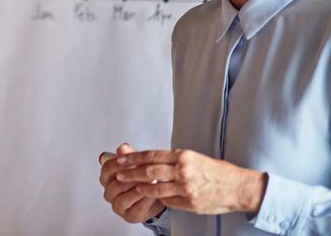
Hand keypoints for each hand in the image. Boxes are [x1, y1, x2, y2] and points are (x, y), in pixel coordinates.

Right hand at [99, 143, 165, 223]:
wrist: (155, 196)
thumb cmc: (142, 179)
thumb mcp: (137, 164)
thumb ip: (130, 155)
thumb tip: (122, 148)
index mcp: (107, 178)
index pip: (107, 169)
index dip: (119, 164)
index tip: (131, 160)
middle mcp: (109, 192)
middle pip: (115, 185)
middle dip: (131, 178)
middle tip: (144, 171)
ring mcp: (117, 206)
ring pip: (124, 198)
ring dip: (138, 190)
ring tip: (150, 182)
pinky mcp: (129, 216)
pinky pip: (136, 208)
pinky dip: (145, 200)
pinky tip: (152, 194)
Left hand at [116, 149, 266, 214]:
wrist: (238, 187)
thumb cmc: (217, 172)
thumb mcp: (193, 158)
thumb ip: (173, 159)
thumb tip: (151, 160)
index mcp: (182, 156)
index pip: (151, 155)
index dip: (133, 158)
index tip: (121, 159)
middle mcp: (182, 170)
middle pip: (149, 171)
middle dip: (131, 173)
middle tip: (119, 175)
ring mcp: (186, 188)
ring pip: (155, 189)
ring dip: (142, 189)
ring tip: (133, 188)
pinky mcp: (189, 202)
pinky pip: (168, 201)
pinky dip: (160, 199)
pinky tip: (155, 198)